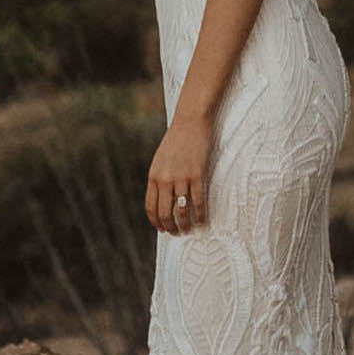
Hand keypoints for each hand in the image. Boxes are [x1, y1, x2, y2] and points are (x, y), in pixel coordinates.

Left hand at [146, 120, 210, 234]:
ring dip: (185, 224)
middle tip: (176, 233)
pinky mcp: (197, 175)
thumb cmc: (176, 140)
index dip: (156, 222)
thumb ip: (160, 178)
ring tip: (189, 229)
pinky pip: (198, 201)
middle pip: (165, 212)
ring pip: (181, 211)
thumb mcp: (160, 160)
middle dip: (170, 227)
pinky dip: (200, 215)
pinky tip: (202, 221)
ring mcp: (181, 178)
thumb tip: (163, 199)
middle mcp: (165, 180)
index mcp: (153, 176)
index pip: (151, 207)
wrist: (190, 121)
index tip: (162, 229)